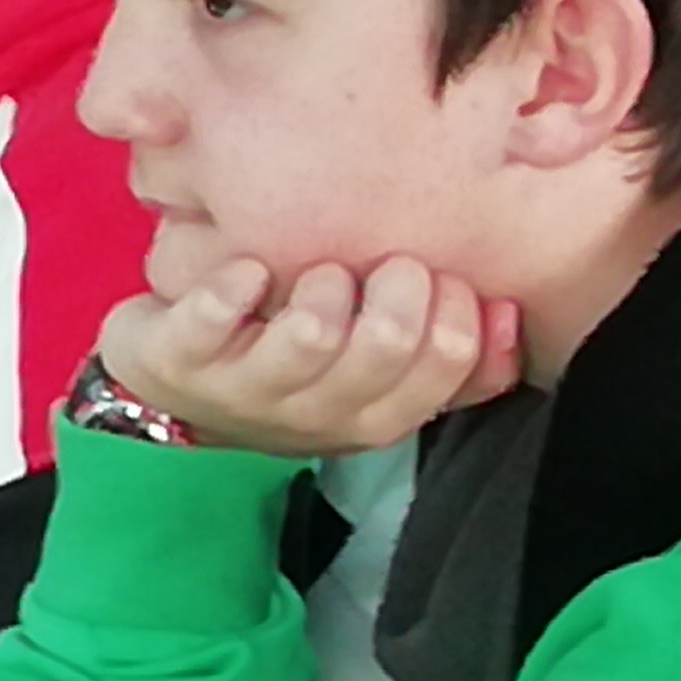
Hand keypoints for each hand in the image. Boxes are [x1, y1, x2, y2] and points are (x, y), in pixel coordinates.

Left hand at [99, 256, 523, 457]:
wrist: (171, 394)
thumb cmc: (287, 370)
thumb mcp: (370, 378)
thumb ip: (447, 361)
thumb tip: (509, 313)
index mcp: (374, 418)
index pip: (449, 368)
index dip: (458, 312)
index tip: (443, 277)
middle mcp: (314, 414)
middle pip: (387, 346)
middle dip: (399, 287)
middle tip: (388, 263)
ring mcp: (246, 390)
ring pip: (311, 334)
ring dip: (325, 285)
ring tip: (322, 272)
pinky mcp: (179, 361)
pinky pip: (214, 317)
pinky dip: (236, 283)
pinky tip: (248, 272)